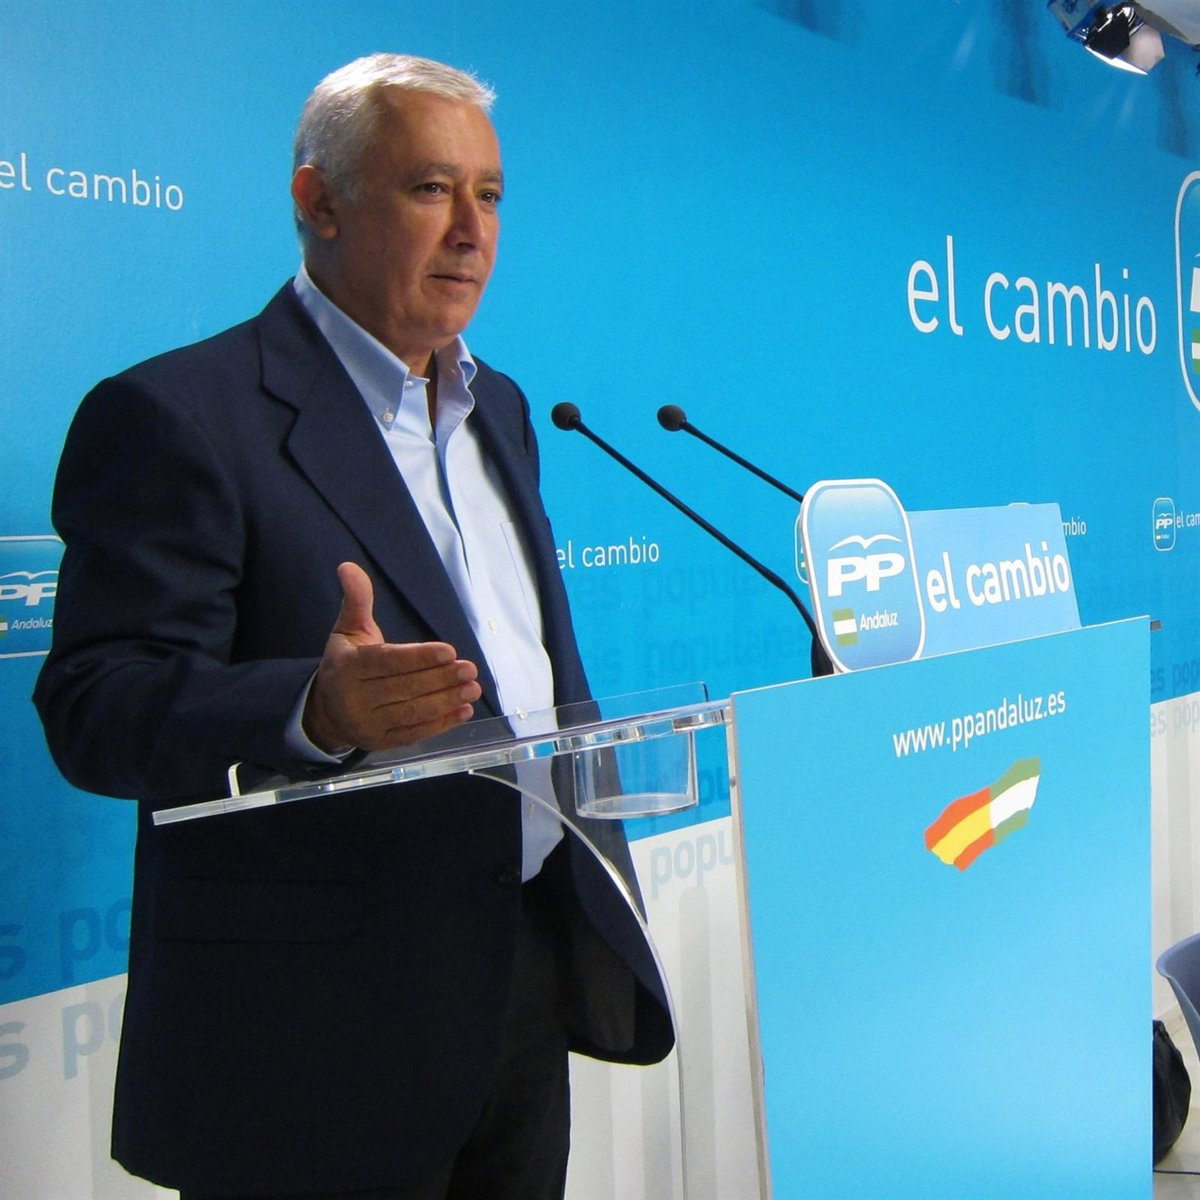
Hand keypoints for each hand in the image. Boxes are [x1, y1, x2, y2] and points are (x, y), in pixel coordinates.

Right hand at [303, 562, 480, 752]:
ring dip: (446, 701)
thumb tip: (348, 566)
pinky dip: (441, 724)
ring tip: (473, 688)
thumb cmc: (345, 665)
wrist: (324, 713)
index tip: (449, 651)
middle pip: (404, 688)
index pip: (387, 662)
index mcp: (347, 667)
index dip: (419, 658)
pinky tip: (464, 710)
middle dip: (440, 679)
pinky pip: (414, 733)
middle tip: (470, 668)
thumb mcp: (347, 630)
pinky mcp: (381, 743)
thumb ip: (356, 600)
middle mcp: (354, 698)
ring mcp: (368, 724)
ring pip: (412, 712)